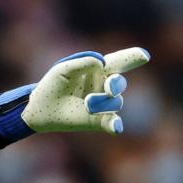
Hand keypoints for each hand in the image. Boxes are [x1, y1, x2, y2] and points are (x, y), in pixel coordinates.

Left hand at [0, 48, 150, 139]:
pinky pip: (113, 123)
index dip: (132, 58)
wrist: (39, 109)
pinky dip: (115, 124)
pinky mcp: (98, 121)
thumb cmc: (52, 85)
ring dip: (101, 102)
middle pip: (119, 83)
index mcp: (98, 70)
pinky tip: (115, 126)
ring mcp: (103, 105)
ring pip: (115, 102)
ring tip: (86, 103)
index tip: (144, 55)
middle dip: (116, 84)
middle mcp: (104, 87)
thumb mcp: (63, 70)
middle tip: (110, 86)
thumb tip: (102, 62)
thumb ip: (82, 62)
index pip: (119, 62)